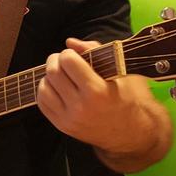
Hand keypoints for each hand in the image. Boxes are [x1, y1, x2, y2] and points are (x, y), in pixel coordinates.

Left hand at [37, 38, 149, 152]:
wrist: (132, 132)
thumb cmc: (130, 97)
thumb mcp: (120, 72)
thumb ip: (94, 52)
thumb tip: (70, 42)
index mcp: (97, 91)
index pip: (68, 61)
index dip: (70, 54)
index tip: (75, 56)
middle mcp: (80, 107)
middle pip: (52, 72)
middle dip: (56, 61)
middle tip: (65, 62)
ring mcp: (69, 119)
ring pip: (43, 87)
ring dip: (49, 77)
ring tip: (61, 76)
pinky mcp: (62, 127)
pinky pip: (42, 103)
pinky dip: (46, 91)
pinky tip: (58, 88)